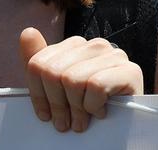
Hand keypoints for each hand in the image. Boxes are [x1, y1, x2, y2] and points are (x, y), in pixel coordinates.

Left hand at [19, 29, 141, 133]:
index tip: (46, 114)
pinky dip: (93, 106)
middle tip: (65, 122)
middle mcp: (96, 45)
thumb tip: (27, 32)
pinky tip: (100, 112)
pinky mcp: (130, 70)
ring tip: (82, 120)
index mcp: (76, 45)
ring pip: (73, 80)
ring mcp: (115, 55)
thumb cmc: (88, 106)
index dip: (38, 94)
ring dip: (76, 109)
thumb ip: (39, 61)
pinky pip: (96, 87)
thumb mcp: (56, 88)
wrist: (123, 125)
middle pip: (53, 72)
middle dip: (56, 104)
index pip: (38, 63)